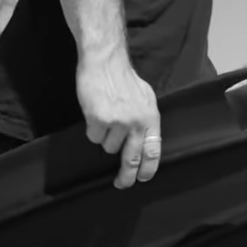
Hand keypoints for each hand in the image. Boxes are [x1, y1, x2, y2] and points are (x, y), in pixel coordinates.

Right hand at [76, 53, 161, 187]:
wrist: (105, 62)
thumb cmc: (124, 79)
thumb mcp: (145, 98)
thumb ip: (145, 120)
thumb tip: (145, 143)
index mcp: (151, 118)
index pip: (153, 151)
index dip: (148, 169)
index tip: (142, 178)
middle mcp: (137, 123)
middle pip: (131, 159)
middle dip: (126, 176)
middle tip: (121, 184)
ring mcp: (118, 122)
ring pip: (109, 147)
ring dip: (105, 138)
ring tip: (105, 117)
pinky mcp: (99, 120)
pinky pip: (93, 138)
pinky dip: (92, 129)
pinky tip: (95, 113)